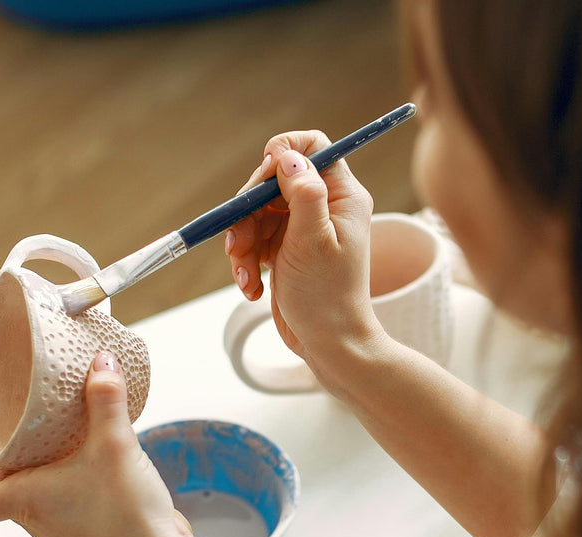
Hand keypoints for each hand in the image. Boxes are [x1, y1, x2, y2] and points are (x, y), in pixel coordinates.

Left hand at [0, 352, 208, 536]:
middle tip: (26, 426)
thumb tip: (102, 364)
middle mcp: (35, 520)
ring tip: (64, 438)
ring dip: (42, 467)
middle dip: (12, 456)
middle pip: (3, 489)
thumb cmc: (125, 519)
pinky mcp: (86, 531)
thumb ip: (106, 399)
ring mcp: (60, 529)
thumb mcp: (115, 444)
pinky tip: (96, 459)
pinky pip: (63, 500)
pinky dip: (69, 478)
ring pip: (34, 494)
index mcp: (23, 502)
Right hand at [225, 130, 384, 387]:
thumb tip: (287, 153)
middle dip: (249, 212)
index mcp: (342, 196)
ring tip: (246, 275)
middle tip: (239, 243)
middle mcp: (324, 206)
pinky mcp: (286, 249)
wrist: (329, 345)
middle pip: (273, 181)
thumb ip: (303, 193)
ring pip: (257, 213)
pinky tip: (251, 286)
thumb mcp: (314, 241)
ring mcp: (303, 228)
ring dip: (242, 243)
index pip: (313, 146)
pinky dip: (246, 261)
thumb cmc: (328, 297)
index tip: (262, 182)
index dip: (282, 154)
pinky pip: (255, 239)